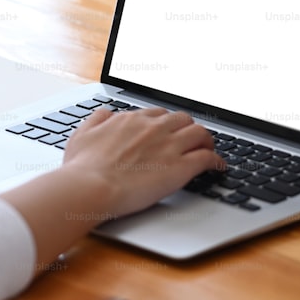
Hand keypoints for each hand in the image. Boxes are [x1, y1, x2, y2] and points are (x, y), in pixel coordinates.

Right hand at [61, 107, 224, 217]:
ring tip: (208, 148)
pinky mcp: (181, 167)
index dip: (165, 123)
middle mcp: (153, 128)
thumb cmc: (83, 167)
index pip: (158, 114)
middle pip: (182, 119)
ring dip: (206, 140)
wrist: (91, 186)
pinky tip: (218, 166)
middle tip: (189, 139)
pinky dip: (216, 161)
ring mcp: (169, 146)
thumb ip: (96, 119)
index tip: (167, 131)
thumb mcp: (82, 134)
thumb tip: (105, 113)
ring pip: (200, 132)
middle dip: (187, 127)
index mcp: (131, 120)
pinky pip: (207, 158)